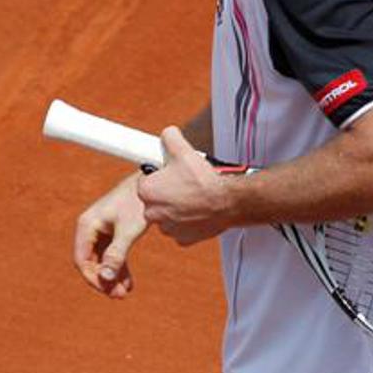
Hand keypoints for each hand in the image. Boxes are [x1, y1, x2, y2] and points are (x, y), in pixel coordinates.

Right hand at [73, 173, 147, 296]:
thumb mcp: (128, 231)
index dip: (93, 278)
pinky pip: (111, 255)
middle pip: (91, 262)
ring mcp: (101, 230)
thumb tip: (106, 278)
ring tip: (124, 293)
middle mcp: (89, 228)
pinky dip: (119, 268)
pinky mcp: (113, 232)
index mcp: (86, 225)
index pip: (82, 260)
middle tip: (120, 296)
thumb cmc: (138, 204)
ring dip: (112, 277)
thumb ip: (116, 255)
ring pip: (102, 260)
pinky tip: (128, 283)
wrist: (152, 183)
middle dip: (104, 280)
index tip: (108, 290)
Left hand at [138, 126, 235, 244]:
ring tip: (194, 196)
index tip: (171, 173)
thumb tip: (167, 134)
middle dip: (168, 192)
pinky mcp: (182, 238)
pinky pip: (181, 228)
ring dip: (177, 206)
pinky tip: (199, 210)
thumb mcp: (183, 149)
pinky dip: (188, 220)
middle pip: (156, 199)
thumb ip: (169, 137)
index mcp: (147, 191)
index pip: (146, 180)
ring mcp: (168, 227)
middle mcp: (153, 212)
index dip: (160, 175)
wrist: (227, 202)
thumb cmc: (204, 181)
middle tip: (185, 183)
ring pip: (168, 214)